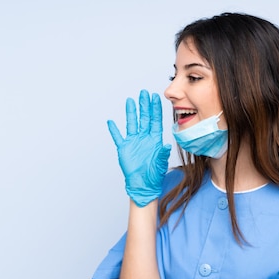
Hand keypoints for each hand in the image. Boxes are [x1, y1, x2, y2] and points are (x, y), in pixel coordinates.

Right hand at [107, 89, 171, 206]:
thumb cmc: (154, 175)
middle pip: (144, 118)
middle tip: (144, 93)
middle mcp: (144, 138)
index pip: (155, 120)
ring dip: (131, 112)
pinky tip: (111, 122)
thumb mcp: (161, 164)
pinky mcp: (124, 149)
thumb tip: (167, 145)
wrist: (144, 185)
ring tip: (130, 100)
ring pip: (132, 123)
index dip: (155, 109)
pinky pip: (118, 137)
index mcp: (155, 140)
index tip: (155, 97)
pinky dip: (114, 130)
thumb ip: (163, 154)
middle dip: (144, 105)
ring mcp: (134, 142)